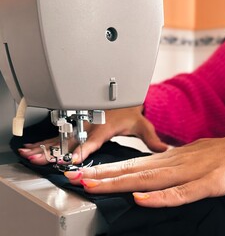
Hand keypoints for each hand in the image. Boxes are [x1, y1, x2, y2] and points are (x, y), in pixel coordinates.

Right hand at [18, 105, 167, 164]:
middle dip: (56, 150)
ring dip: (44, 146)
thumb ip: (151, 138)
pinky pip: (57, 134)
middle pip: (71, 139)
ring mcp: (80, 124)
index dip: (83, 149)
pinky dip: (43, 141)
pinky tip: (31, 147)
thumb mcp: (142, 124)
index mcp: (105, 125)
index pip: (93, 139)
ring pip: (60, 136)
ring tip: (30, 154)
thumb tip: (164, 149)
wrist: (121, 96)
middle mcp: (89, 125)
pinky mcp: (74, 125)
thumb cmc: (129, 112)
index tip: (74, 158)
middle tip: (42, 159)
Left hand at [64, 129, 224, 206]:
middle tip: (75, 177)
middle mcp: (180, 161)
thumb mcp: (199, 157)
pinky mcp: (212, 183)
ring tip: (95, 185)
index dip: (110, 169)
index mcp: (177, 157)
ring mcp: (195, 171)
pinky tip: (143, 199)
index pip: (137, 163)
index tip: (86, 173)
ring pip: (152, 179)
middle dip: (104, 175)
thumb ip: (177, 165)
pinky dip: (161, 196)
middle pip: (137, 169)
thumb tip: (156, 172)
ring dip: (122, 182)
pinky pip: (184, 192)